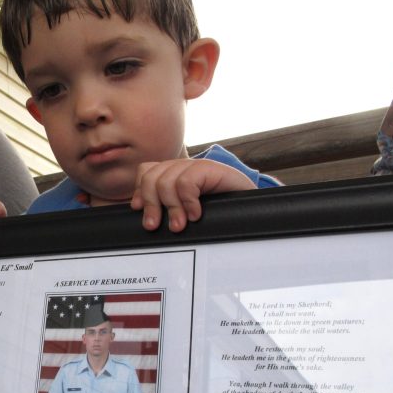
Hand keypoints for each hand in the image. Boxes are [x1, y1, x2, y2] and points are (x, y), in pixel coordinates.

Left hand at [130, 158, 255, 231]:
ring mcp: (197, 166)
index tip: (139, 210)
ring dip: (171, 207)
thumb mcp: (187, 214)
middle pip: (152, 176)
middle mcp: (184, 168)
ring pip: (167, 180)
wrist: (253, 208)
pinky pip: (187, 182)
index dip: (140, 190)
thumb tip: (147, 222)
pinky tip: (196, 214)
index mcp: (175, 175)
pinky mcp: (211, 169)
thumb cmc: (219, 214)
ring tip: (179, 225)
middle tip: (155, 226)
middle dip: (150, 203)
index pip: (147, 172)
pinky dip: (188, 201)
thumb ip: (169, 212)